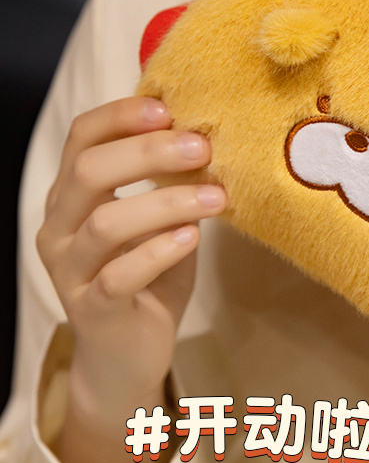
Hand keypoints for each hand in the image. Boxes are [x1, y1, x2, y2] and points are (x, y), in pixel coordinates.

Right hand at [36, 95, 227, 403]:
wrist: (128, 354)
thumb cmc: (148, 276)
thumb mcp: (159, 221)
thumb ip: (169, 183)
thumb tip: (208, 136)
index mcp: (72, 196)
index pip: (81, 138)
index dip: (120, 115)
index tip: (168, 108)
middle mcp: (58, 228)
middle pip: (88, 171)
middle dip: (148, 152)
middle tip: (202, 147)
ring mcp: (69, 271)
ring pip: (106, 222)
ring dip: (167, 202)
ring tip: (216, 196)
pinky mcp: (91, 309)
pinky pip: (118, 275)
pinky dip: (159, 251)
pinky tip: (192, 237)